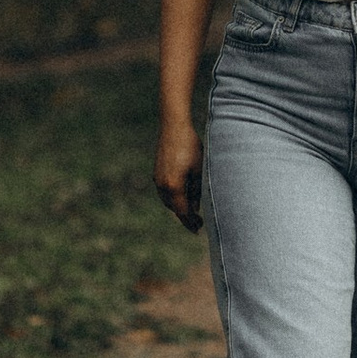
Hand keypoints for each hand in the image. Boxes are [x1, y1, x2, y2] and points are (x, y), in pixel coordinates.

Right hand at [154, 117, 203, 233]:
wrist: (174, 127)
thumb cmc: (191, 146)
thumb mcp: (198, 170)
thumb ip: (196, 191)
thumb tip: (195, 208)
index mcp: (174, 186)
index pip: (183, 211)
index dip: (190, 222)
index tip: (198, 230)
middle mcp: (162, 185)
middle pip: (174, 208)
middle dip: (185, 217)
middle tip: (197, 224)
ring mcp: (158, 178)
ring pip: (168, 200)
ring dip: (178, 207)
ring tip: (191, 213)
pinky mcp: (157, 172)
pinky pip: (165, 191)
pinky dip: (173, 198)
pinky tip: (182, 197)